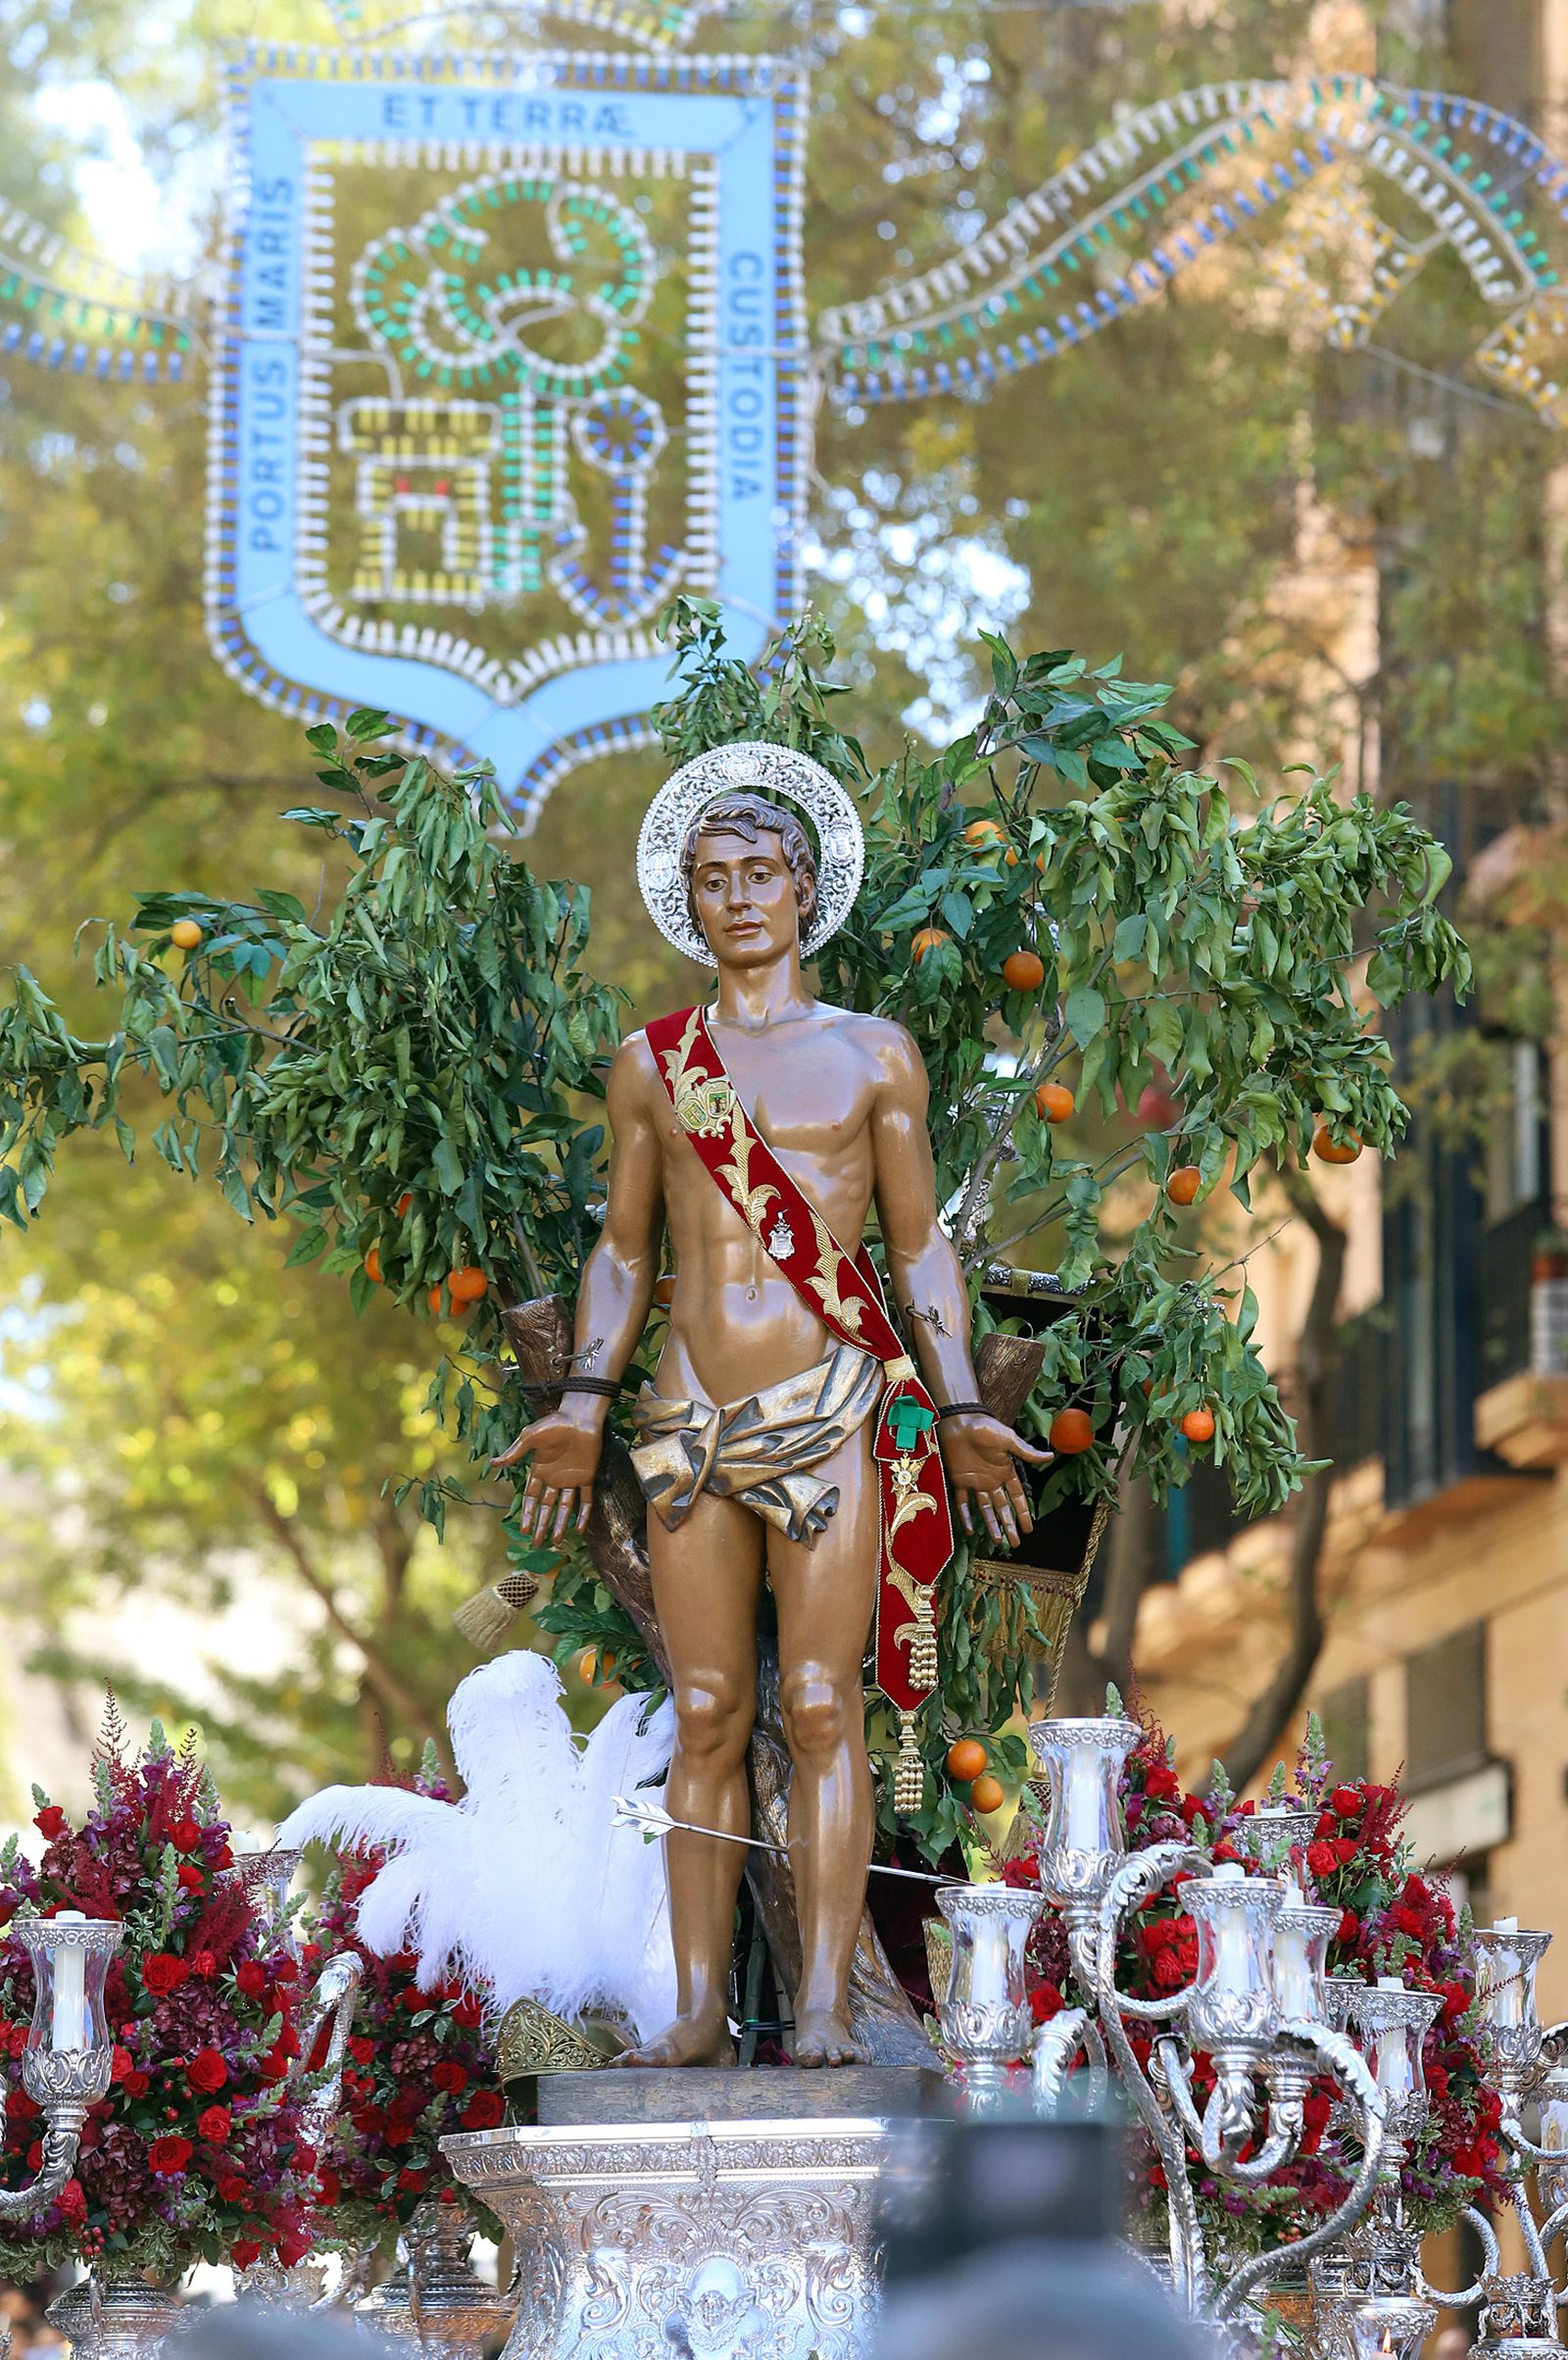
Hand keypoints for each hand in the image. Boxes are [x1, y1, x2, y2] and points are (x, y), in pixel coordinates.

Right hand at [491, 1401, 606, 1544]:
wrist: (580, 1417)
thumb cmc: (554, 1424)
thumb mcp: (530, 1438)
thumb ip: (515, 1453)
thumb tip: (493, 1464)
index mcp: (539, 1470)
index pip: (531, 1497)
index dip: (527, 1513)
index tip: (522, 1529)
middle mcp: (555, 1478)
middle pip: (547, 1506)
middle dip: (541, 1524)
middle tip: (537, 1543)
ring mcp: (571, 1478)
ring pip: (565, 1507)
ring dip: (560, 1524)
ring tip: (556, 1541)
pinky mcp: (588, 1476)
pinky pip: (586, 1499)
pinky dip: (584, 1514)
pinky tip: (579, 1528)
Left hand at [938, 1412, 1051, 1548]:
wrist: (960, 1420)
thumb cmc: (985, 1427)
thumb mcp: (1008, 1439)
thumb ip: (1026, 1452)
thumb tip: (1050, 1456)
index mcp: (1005, 1471)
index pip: (1017, 1497)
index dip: (1023, 1513)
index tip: (1029, 1529)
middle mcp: (992, 1480)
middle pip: (1003, 1508)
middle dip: (1009, 1525)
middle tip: (1016, 1544)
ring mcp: (975, 1481)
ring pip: (985, 1509)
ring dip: (991, 1524)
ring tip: (997, 1541)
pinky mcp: (959, 1480)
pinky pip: (962, 1502)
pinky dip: (966, 1516)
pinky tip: (970, 1530)